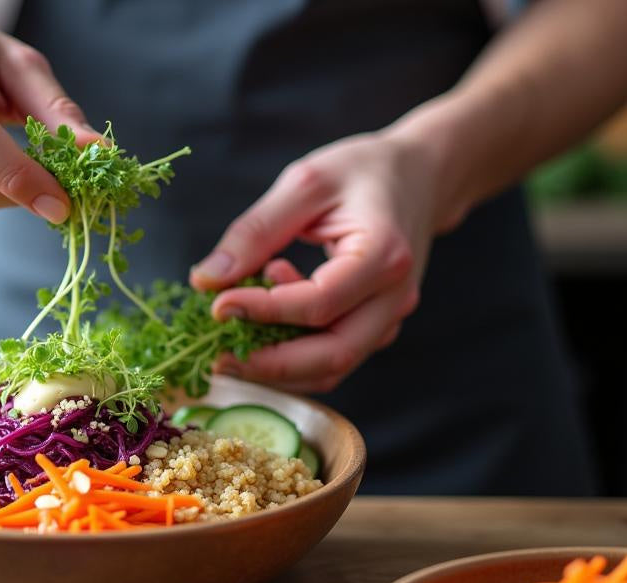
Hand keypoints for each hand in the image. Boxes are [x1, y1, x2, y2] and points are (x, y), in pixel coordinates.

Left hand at [190, 131, 456, 392]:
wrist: (420, 176)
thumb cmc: (363, 171)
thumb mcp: (305, 183)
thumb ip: (256, 231)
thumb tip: (206, 279)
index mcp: (384, 256)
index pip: (318, 304)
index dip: (263, 312)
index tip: (217, 306)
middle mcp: (394, 298)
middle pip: (332, 355)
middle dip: (268, 365)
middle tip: (217, 356)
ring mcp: (390, 318)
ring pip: (333, 367)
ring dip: (278, 365)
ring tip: (234, 336)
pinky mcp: (377, 327)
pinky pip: (333, 358)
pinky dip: (294, 356)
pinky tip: (266, 320)